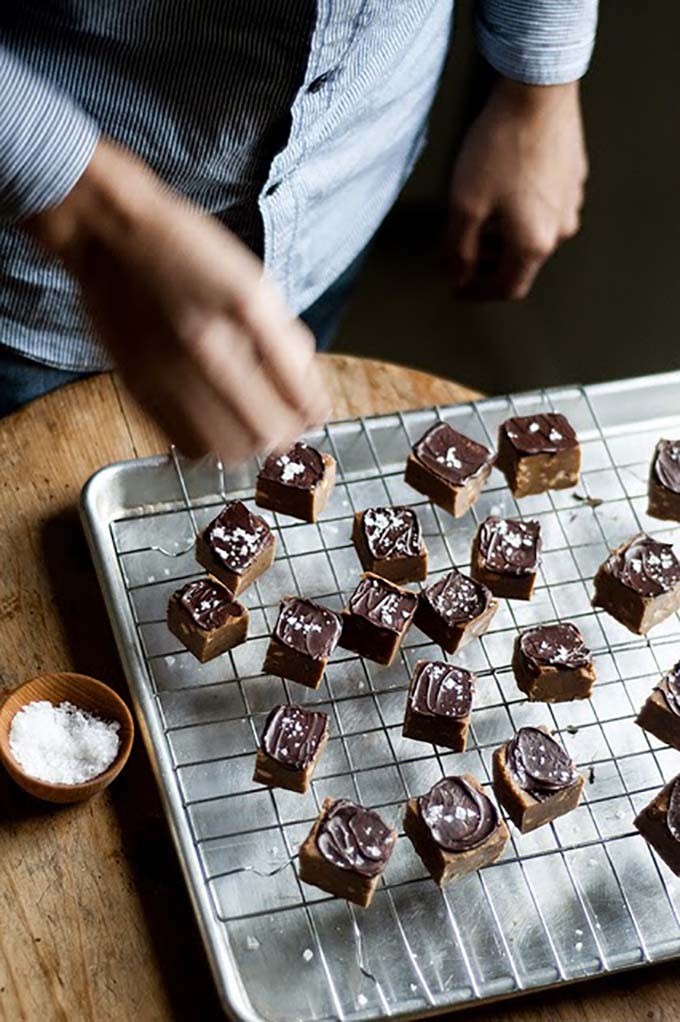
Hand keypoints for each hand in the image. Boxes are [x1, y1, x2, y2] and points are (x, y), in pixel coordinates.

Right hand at [25, 140, 329, 465]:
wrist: (109, 237)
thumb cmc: (186, 251)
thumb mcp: (253, 281)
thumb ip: (286, 339)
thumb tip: (309, 392)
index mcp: (243, 310)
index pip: (300, 395)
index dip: (315, 411)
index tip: (314, 409)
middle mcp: (206, 347)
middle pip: (267, 434)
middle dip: (286, 432)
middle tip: (285, 418)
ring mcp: (170, 375)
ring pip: (228, 450)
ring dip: (247, 445)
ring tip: (249, 424)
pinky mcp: (141, 389)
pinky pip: (188, 445)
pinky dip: (210, 444)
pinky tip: (213, 422)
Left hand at [448, 77, 586, 299]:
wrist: (537, 91)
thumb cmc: (501, 146)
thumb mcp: (465, 205)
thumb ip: (458, 249)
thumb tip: (458, 276)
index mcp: (535, 243)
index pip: (507, 288)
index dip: (478, 291)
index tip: (458, 284)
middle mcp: (561, 229)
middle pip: (522, 263)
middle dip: (490, 262)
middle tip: (463, 249)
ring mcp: (572, 203)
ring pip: (535, 235)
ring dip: (506, 236)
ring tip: (481, 215)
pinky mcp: (574, 178)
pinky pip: (546, 208)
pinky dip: (522, 211)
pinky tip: (503, 188)